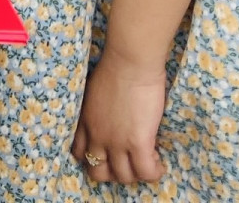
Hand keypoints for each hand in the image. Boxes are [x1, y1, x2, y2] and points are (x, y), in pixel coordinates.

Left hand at [71, 48, 166, 184]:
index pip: (80, 154)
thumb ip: (97, 109)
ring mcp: (117, 142)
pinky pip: (146, 172)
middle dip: (113, 173)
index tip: (108, 155)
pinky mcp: (138, 143)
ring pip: (124, 177)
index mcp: (85, 122)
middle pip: (98, 173)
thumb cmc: (116, 66)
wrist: (129, 61)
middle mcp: (97, 136)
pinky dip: (154, 172)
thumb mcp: (94, 91)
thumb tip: (111, 115)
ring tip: (148, 159)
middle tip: (129, 161)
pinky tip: (159, 161)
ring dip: (136, 173)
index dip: (94, 159)